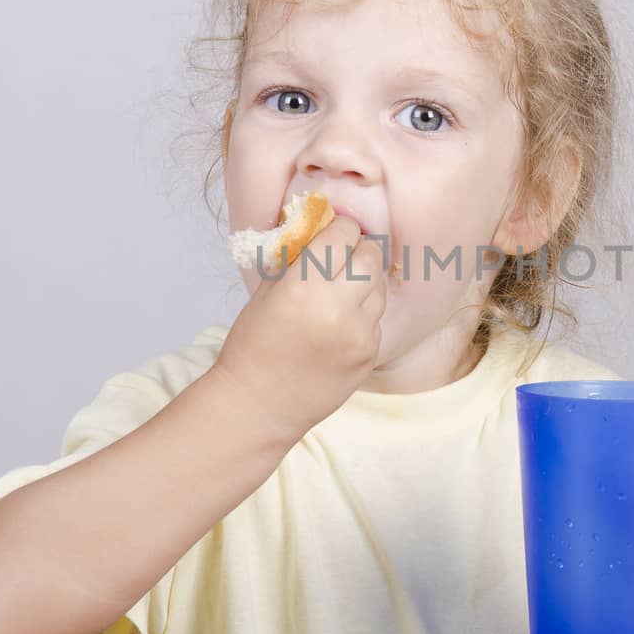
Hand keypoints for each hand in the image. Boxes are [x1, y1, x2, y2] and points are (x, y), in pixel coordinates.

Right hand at [212, 216, 387, 437]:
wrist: (260, 405)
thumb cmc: (253, 345)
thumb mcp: (266, 291)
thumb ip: (297, 258)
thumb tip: (321, 227)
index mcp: (304, 286)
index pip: (343, 233)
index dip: (339, 227)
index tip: (333, 232)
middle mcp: (337, 308)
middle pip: (371, 256)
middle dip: (359, 249)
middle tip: (344, 256)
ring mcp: (359, 334)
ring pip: (380, 287)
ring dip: (365, 281)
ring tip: (341, 292)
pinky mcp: (370, 355)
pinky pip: (377, 319)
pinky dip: (364, 314)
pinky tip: (341, 324)